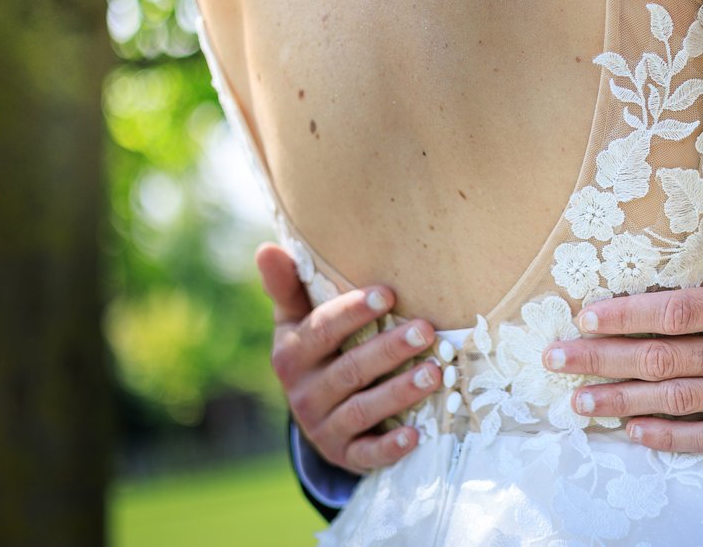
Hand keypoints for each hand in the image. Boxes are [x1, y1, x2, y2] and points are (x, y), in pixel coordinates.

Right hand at [256, 243, 438, 474]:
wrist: (316, 416)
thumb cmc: (316, 353)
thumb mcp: (297, 321)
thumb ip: (287, 287)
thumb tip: (267, 248)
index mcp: (291, 355)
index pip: (321, 331)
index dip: (352, 312)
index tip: (388, 293)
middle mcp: (303, 393)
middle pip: (349, 370)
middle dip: (389, 350)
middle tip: (427, 330)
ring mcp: (323, 427)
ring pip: (362, 410)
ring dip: (398, 393)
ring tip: (435, 373)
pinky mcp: (345, 454)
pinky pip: (366, 453)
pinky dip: (389, 446)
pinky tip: (415, 435)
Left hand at [543, 159, 702, 453]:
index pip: (677, 313)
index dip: (626, 316)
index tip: (584, 315)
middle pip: (664, 361)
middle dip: (603, 360)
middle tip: (557, 359)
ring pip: (680, 401)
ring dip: (623, 402)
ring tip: (579, 400)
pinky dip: (671, 438)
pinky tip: (633, 432)